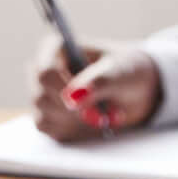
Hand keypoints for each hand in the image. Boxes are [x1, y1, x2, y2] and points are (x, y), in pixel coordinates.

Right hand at [36, 45, 163, 137]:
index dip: (63, 91)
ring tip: (99, 113)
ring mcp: (43, 93)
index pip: (44, 72)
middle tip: (99, 111)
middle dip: (71, 110)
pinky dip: (70, 130)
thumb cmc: (129, 72)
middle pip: (39, 97)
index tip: (87, 98)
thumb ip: (99, 82)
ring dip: (74, 121)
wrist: (137, 91)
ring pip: (42, 116)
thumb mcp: (122, 73)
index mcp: (57, 48)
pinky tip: (88, 121)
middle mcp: (44, 69)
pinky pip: (47, 128)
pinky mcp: (47, 115)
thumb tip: (72, 98)